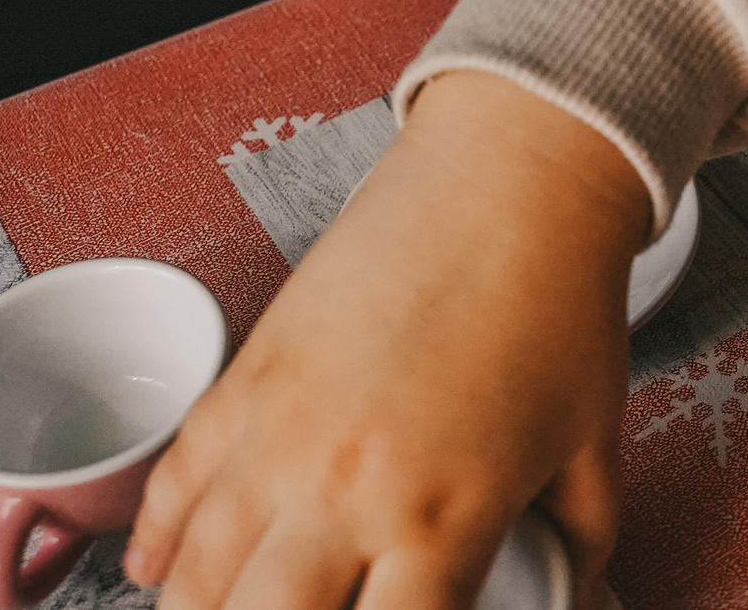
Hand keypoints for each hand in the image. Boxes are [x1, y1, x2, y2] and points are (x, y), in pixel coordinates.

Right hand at [126, 73, 652, 607]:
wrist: (514, 180)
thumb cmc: (560, 304)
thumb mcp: (593, 446)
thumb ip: (582, 545)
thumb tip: (580, 598)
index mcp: (439, 519)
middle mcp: (343, 491)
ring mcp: (278, 436)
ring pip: (194, 579)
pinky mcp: (245, 378)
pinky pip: (172, 485)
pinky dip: (154, 542)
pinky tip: (158, 572)